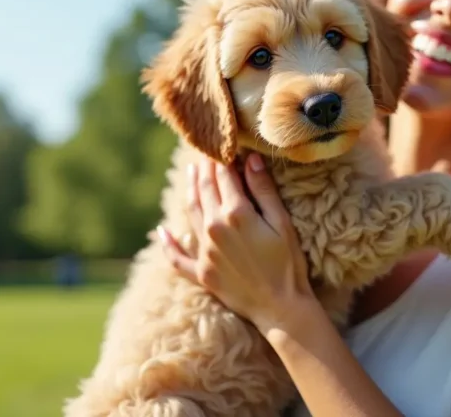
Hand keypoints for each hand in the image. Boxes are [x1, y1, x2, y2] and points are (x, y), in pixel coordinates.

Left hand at [157, 152, 314, 333]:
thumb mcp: (281, 223)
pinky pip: (177, 258)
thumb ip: (263, 190)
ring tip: (190, 173)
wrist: (281, 308)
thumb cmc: (289, 263)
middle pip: (204, 190)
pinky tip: (161, 232)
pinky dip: (168, 244)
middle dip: (203, 168)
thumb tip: (249, 159)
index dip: (221, 157)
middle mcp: (214, 229)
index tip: (219, 142)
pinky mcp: (202, 273)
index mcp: (235, 214)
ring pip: (191, 213)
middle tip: (202, 150)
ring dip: (190, 190)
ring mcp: (205, 252)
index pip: (223, 176)